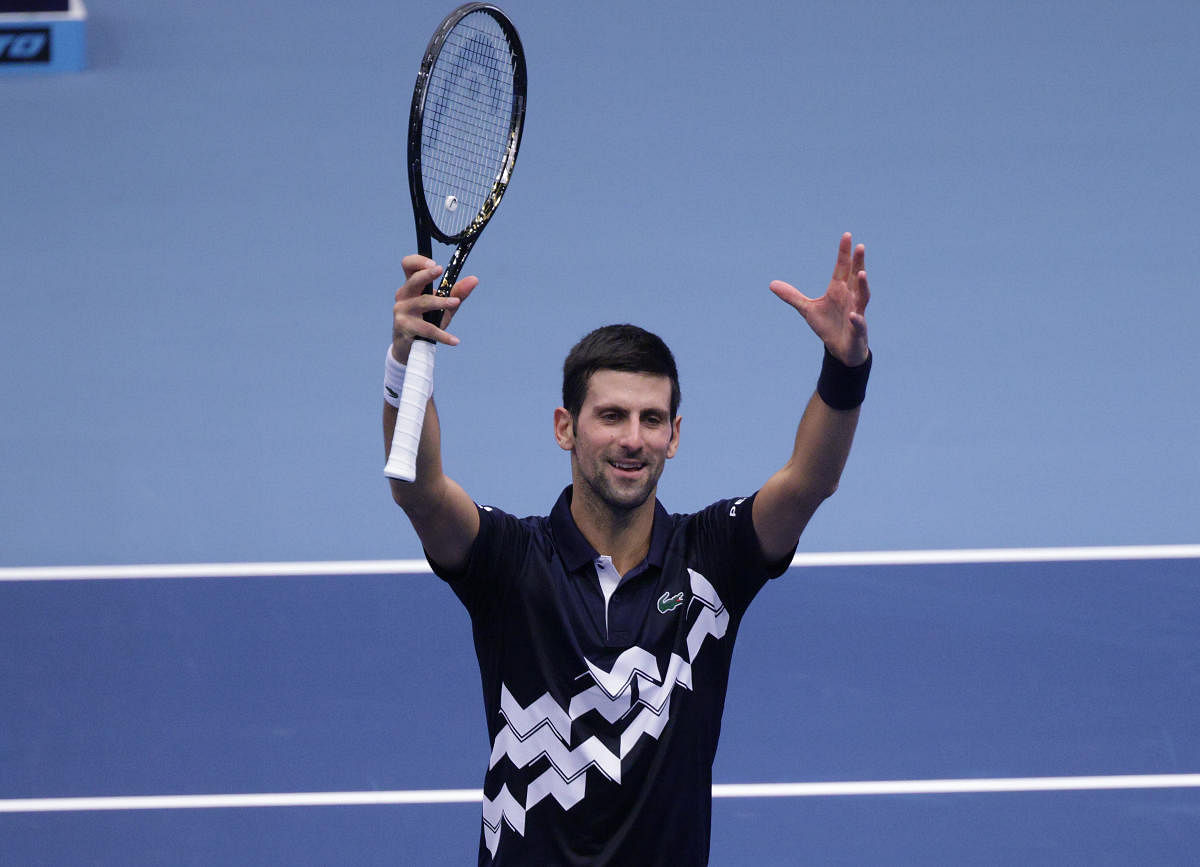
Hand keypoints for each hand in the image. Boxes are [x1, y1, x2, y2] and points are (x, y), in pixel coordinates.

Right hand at [391, 255, 478, 363]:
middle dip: (426, 274)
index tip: (434, 263)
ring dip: (440, 302)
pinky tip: (455, 340)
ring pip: (423, 303)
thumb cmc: (426, 321)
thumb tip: (474, 279)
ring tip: (456, 302)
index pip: (408, 266)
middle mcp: (404, 295)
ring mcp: (401, 311)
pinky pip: (427, 329)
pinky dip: (442, 335)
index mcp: (411, 286)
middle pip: (413, 280)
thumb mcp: (443, 306)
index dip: (418, 261)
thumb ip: (458, 292)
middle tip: (439, 269)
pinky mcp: (404, 328)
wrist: (410, 347)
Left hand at [769, 233, 870, 365]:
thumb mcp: (807, 309)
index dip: (844, 252)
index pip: (842, 268)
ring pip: (862, 296)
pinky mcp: (857, 329)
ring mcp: (856, 312)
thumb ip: (792, 296)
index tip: (847, 235)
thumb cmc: (828, 325)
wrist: (841, 349)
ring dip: (863, 286)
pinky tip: (854, 315)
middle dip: (859, 262)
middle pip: (856, 277)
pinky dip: (857, 319)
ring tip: (862, 273)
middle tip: (860, 246)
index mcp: (838, 289)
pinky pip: (858, 323)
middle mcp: (850, 297)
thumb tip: (772, 284)